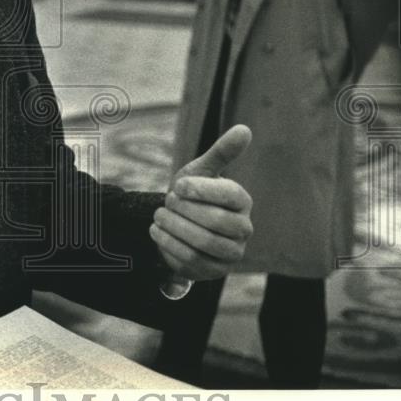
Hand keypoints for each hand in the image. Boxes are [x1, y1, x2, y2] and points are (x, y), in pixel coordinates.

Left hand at [149, 124, 253, 280]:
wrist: (180, 224)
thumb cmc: (193, 194)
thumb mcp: (201, 170)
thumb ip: (221, 152)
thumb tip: (244, 129)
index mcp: (242, 201)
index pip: (230, 194)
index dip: (200, 189)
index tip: (178, 185)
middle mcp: (243, 228)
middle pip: (216, 221)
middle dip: (184, 210)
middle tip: (167, 202)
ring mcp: (231, 253)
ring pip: (203, 244)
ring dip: (174, 228)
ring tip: (158, 216)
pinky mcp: (215, 271)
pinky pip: (191, 262)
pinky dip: (168, 245)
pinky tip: (157, 232)